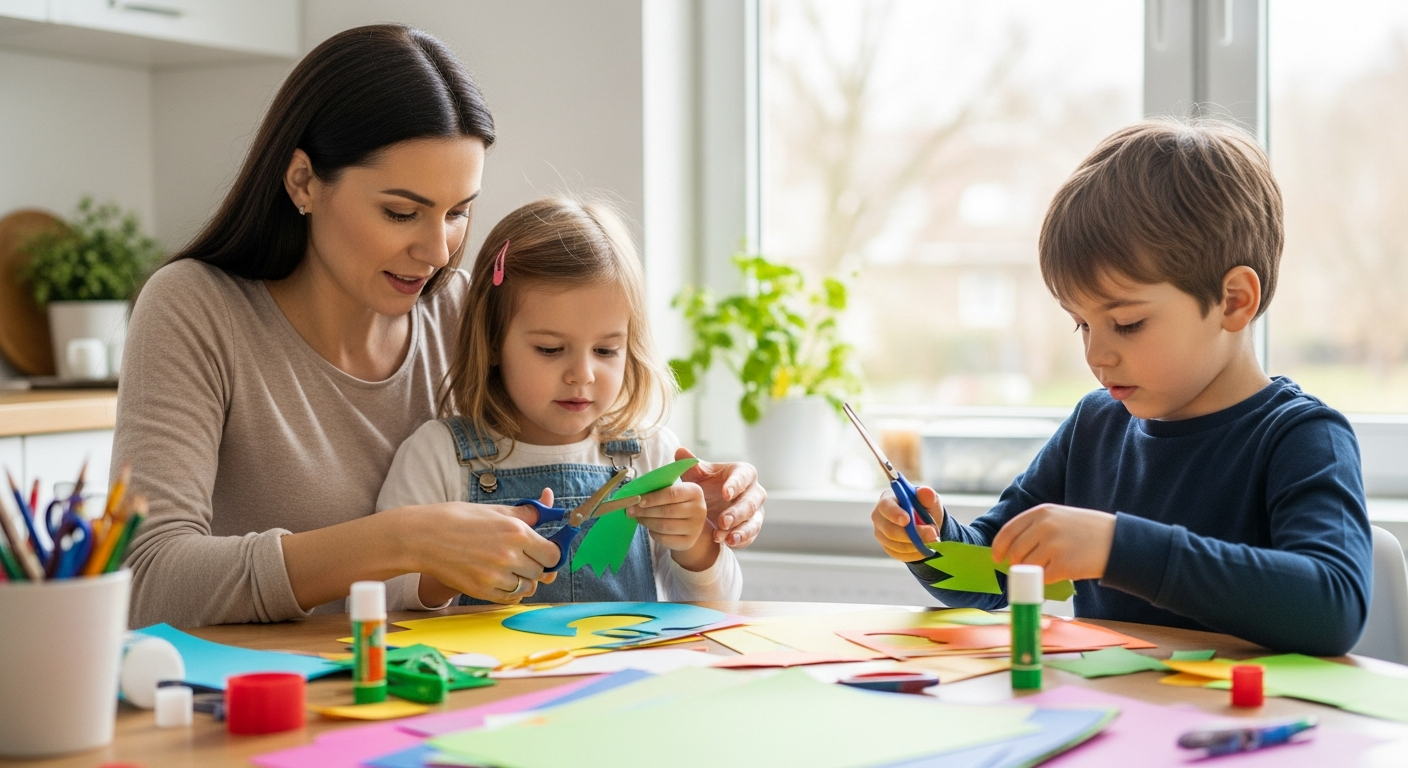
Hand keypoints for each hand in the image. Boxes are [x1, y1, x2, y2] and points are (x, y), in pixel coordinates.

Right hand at [411, 488, 560, 605]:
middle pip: (542, 572)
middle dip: (536, 565)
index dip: (551, 553)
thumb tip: (549, 500)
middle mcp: (509, 556)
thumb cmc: (459, 519)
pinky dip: (510, 591)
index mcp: (516, 532)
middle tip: (523, 557)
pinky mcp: (482, 591)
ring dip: (524, 580)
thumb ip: (527, 513)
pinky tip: (499, 577)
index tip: (545, 550)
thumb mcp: (496, 511)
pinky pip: (510, 598)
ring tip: (510, 567)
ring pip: (527, 587)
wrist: (423, 537)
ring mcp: (495, 576)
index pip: (553, 554)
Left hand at [631, 481, 719, 571]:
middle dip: (645, 511)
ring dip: (647, 522)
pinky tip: (649, 527)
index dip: (653, 498)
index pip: (672, 494)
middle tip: (631, 511)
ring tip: (638, 518)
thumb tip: (633, 497)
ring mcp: (695, 528)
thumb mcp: (672, 491)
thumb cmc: (676, 502)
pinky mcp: (688, 542)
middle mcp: (699, 509)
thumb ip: (657, 490)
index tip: (638, 501)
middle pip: (667, 511)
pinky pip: (665, 539)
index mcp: (694, 492)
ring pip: (664, 526)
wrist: (690, 523)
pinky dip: (653, 533)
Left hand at [676, 447, 765, 547]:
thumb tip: (680, 451)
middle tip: (723, 521)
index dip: (736, 485)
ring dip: (740, 531)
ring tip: (725, 538)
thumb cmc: (708, 484)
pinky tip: (727, 543)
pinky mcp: (752, 528)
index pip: (744, 477)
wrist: (710, 504)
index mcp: (743, 473)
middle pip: (751, 502)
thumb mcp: (698, 475)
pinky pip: (751, 536)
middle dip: (737, 513)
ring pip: (754, 522)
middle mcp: (754, 492)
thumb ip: (690, 465)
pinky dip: (740, 541)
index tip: (725, 493)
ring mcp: (755, 512)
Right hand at [871, 486, 942, 561]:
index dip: (895, 514)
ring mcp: (881, 533)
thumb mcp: (930, 501)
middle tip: (932, 535)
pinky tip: (925, 548)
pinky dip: (914, 553)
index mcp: (887, 500)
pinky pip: (899, 554)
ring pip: (896, 545)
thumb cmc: (924, 508)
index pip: (885, 506)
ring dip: (916, 545)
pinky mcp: (887, 547)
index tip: (907, 520)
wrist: (925, 524)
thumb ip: (928, 496)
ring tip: (932, 541)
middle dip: (912, 535)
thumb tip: (924, 491)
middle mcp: (879, 517)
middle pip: (889, 530)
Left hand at [990, 503, 1114, 582]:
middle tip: (1022, 569)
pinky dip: (1047, 580)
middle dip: (1015, 564)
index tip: (997, 557)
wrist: (1118, 541)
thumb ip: (1036, 528)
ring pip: (1027, 567)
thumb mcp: (1059, 517)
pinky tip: (1059, 574)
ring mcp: (1053, 546)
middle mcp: (1044, 527)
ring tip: (1048, 568)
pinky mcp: (1063, 565)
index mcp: (1041, 512)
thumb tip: (1010, 550)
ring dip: (1032, 572)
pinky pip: (1043, 578)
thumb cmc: (1087, 531)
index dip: (999, 547)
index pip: (1008, 531)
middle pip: (1015, 552)